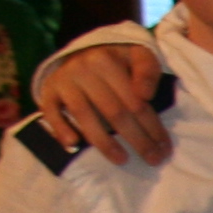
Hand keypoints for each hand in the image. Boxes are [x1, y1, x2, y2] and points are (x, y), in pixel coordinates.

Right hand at [40, 41, 173, 166]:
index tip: (164, 148)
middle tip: (152, 160)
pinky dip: (61, 129)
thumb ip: (147, 71)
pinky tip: (73, 144)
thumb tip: (145, 95)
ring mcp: (64, 81)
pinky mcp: (48, 91)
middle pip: (114, 112)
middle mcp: (83, 70)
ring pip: (85, 116)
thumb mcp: (138, 56)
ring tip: (122, 160)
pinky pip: (51, 112)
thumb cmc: (116, 61)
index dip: (152, 127)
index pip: (135, 101)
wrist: (80, 52)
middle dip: (137, 140)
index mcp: (107, 61)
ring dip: (104, 142)